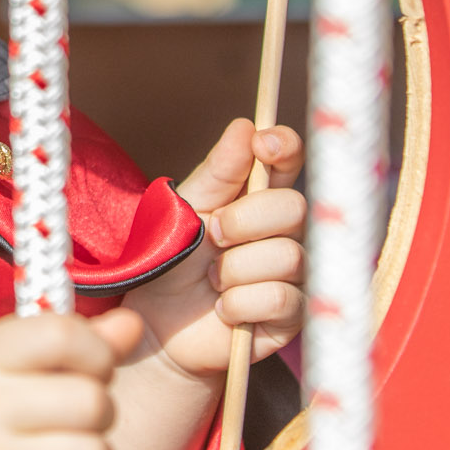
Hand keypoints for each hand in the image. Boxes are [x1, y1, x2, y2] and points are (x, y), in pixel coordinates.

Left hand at [120, 119, 305, 380]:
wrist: (155, 323)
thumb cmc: (172, 261)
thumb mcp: (186, 211)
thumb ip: (218, 174)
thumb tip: (244, 126)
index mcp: (258, 197)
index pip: (289, 161)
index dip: (285, 147)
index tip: (265, 144)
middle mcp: (286, 232)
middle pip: (294, 207)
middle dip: (244, 221)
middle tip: (212, 237)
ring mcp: (294, 274)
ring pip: (288, 256)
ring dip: (234, 270)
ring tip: (212, 281)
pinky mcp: (292, 316)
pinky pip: (281, 298)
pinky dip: (240, 304)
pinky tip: (223, 309)